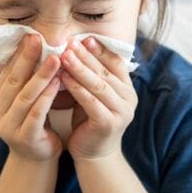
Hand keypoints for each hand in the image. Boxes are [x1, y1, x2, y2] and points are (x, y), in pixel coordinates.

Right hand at [0, 34, 62, 161]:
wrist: (37, 158)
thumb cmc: (35, 123)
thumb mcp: (26, 100)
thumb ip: (26, 80)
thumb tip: (35, 45)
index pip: (6, 72)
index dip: (19, 53)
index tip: (31, 35)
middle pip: (14, 80)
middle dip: (27, 58)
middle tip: (39, 39)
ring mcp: (8, 126)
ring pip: (25, 96)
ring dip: (41, 76)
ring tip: (55, 59)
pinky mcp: (24, 138)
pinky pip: (36, 114)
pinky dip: (47, 97)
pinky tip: (58, 84)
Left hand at [59, 36, 137, 159]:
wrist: (94, 154)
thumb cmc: (90, 120)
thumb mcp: (94, 95)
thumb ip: (92, 76)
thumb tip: (76, 48)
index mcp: (127, 88)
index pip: (116, 62)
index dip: (100, 49)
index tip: (84, 38)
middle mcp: (129, 98)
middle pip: (105, 71)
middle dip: (86, 56)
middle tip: (70, 42)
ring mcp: (121, 111)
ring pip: (98, 84)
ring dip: (80, 68)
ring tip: (64, 55)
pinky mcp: (108, 123)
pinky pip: (90, 101)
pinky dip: (76, 87)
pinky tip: (63, 77)